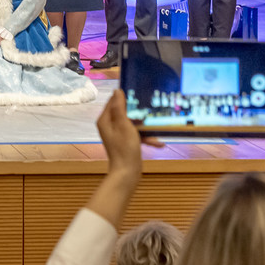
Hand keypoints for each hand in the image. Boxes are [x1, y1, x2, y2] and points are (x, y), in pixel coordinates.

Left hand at [83, 90, 161, 223]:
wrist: (127, 174)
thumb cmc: (125, 148)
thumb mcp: (124, 124)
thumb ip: (119, 107)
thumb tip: (117, 91)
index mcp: (105, 120)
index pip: (114, 101)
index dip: (125, 96)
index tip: (139, 92)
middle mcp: (109, 125)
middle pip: (125, 112)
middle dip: (139, 113)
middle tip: (151, 109)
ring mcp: (118, 135)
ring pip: (133, 124)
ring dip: (145, 128)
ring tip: (158, 129)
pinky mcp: (125, 143)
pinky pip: (136, 135)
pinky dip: (146, 138)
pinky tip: (159, 143)